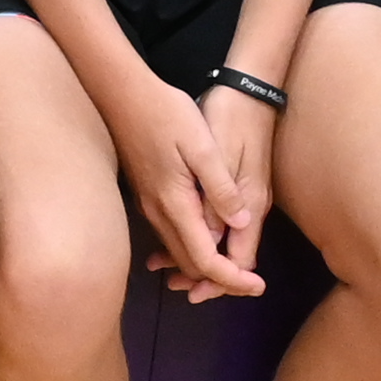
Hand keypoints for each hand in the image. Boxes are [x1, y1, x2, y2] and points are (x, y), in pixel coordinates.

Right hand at [108, 75, 266, 301]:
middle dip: (220, 280)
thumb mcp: (202, 146)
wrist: (122, 95)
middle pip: (190, 264)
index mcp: (176, 203)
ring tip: (235, 269)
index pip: (204, 259)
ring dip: (205, 267)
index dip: (231, 279)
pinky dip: (190, 250)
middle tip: (252, 282)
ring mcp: (149, 205)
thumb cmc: (167, 114)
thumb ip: (221, 188)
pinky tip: (206, 244)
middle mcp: (159, 213)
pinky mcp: (147, 196)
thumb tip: (241, 224)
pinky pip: (170, 236)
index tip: (258, 286)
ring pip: (178, 252)